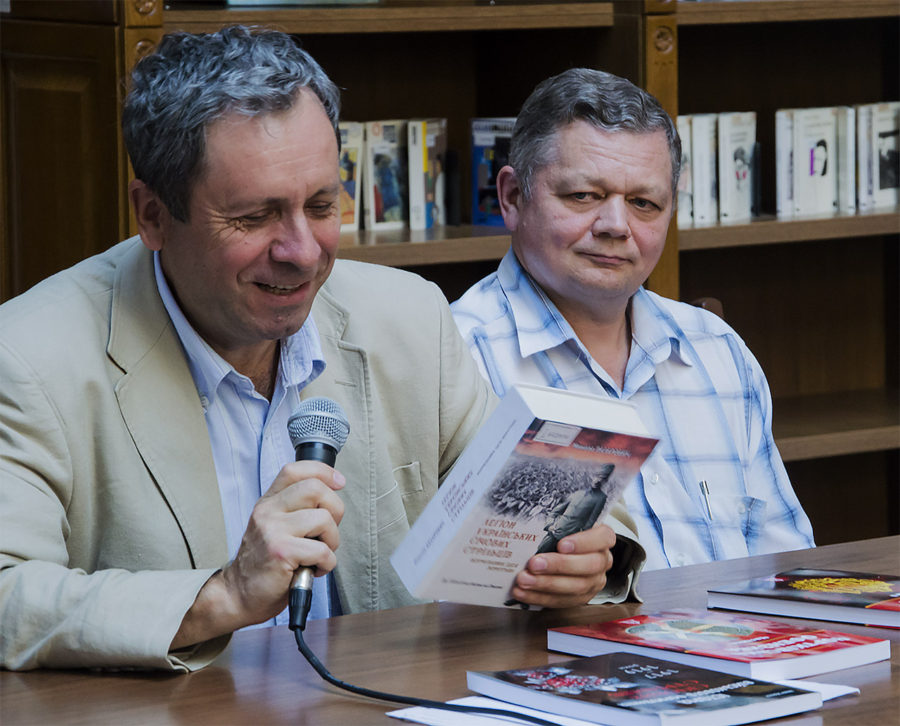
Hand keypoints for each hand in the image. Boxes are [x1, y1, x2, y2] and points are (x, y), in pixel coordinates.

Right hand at [172, 461, 344, 648]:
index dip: (323, 472)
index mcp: (269, 502)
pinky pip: (322, 550)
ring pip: (324, 519)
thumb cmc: (265, 564)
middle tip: (327, 532)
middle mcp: (268, 511)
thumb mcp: (274, 527)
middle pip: (315, 488)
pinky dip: (327, 563)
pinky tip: (313, 569)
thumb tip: (332, 494)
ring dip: (332, 541)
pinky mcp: (281, 552)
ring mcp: (273, 530)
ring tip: (319, 554)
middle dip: (336, 509)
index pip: (295, 470)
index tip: (339, 482)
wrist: (239, 594)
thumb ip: (295, 509)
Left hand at [507, 524, 615, 608]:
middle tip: (534, 564)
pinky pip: (562, 601)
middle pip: (589, 565)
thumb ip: (558, 522)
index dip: (584, 542)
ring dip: (546, 584)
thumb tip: (535, 520)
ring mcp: (594, 582)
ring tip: (524, 579)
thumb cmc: (565, 532)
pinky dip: (539, 597)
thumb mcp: (565, 521)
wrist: (566, 551)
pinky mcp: (580, 597)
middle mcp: (603, 561)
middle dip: (559, 566)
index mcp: (603, 539)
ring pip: (576, 587)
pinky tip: (523, 592)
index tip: (561, 545)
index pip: (603, 538)